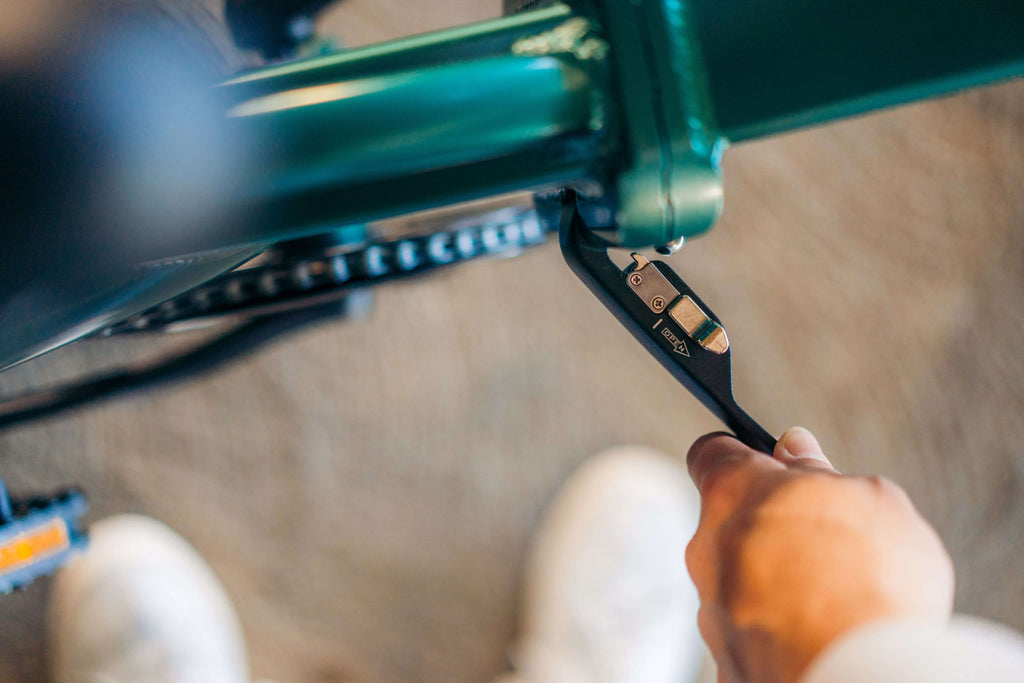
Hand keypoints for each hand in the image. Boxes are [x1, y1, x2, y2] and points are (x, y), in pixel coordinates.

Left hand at [685, 428, 953, 682]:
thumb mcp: (870, 500)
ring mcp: (711, 609)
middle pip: (730, 523)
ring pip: (738, 580)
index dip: (742, 456)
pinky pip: (751, 631)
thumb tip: (796, 448)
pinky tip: (820, 636)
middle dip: (770, 526)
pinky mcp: (725, 660)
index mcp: (734, 492)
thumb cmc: (871, 583)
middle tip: (826, 539)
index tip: (770, 464)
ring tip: (835, 599)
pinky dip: (778, 630)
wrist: (857, 678)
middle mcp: (707, 548)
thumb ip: (820, 471)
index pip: (712, 454)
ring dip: (774, 581)